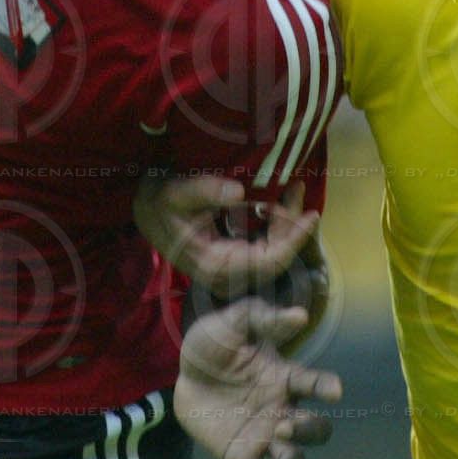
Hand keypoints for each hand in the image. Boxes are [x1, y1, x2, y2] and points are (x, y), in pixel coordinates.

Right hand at [134, 173, 318, 298]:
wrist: (146, 205)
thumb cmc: (159, 199)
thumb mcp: (175, 192)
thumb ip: (204, 191)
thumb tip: (238, 192)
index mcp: (214, 265)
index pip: (266, 263)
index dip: (292, 241)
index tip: (311, 216)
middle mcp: (227, 271)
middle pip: (275, 256)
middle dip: (292, 226)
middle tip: (299, 190)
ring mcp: (232, 262)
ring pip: (272, 248)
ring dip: (286, 221)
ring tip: (294, 187)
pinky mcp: (234, 250)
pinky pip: (263, 240)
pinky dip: (275, 219)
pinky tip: (281, 196)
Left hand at [174, 297, 342, 458]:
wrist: (183, 372)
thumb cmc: (215, 341)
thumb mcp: (235, 321)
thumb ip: (264, 318)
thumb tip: (301, 315)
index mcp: (285, 377)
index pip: (317, 383)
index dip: (328, 387)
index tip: (335, 391)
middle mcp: (282, 410)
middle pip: (315, 430)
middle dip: (308, 431)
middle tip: (283, 425)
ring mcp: (264, 437)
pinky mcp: (241, 458)